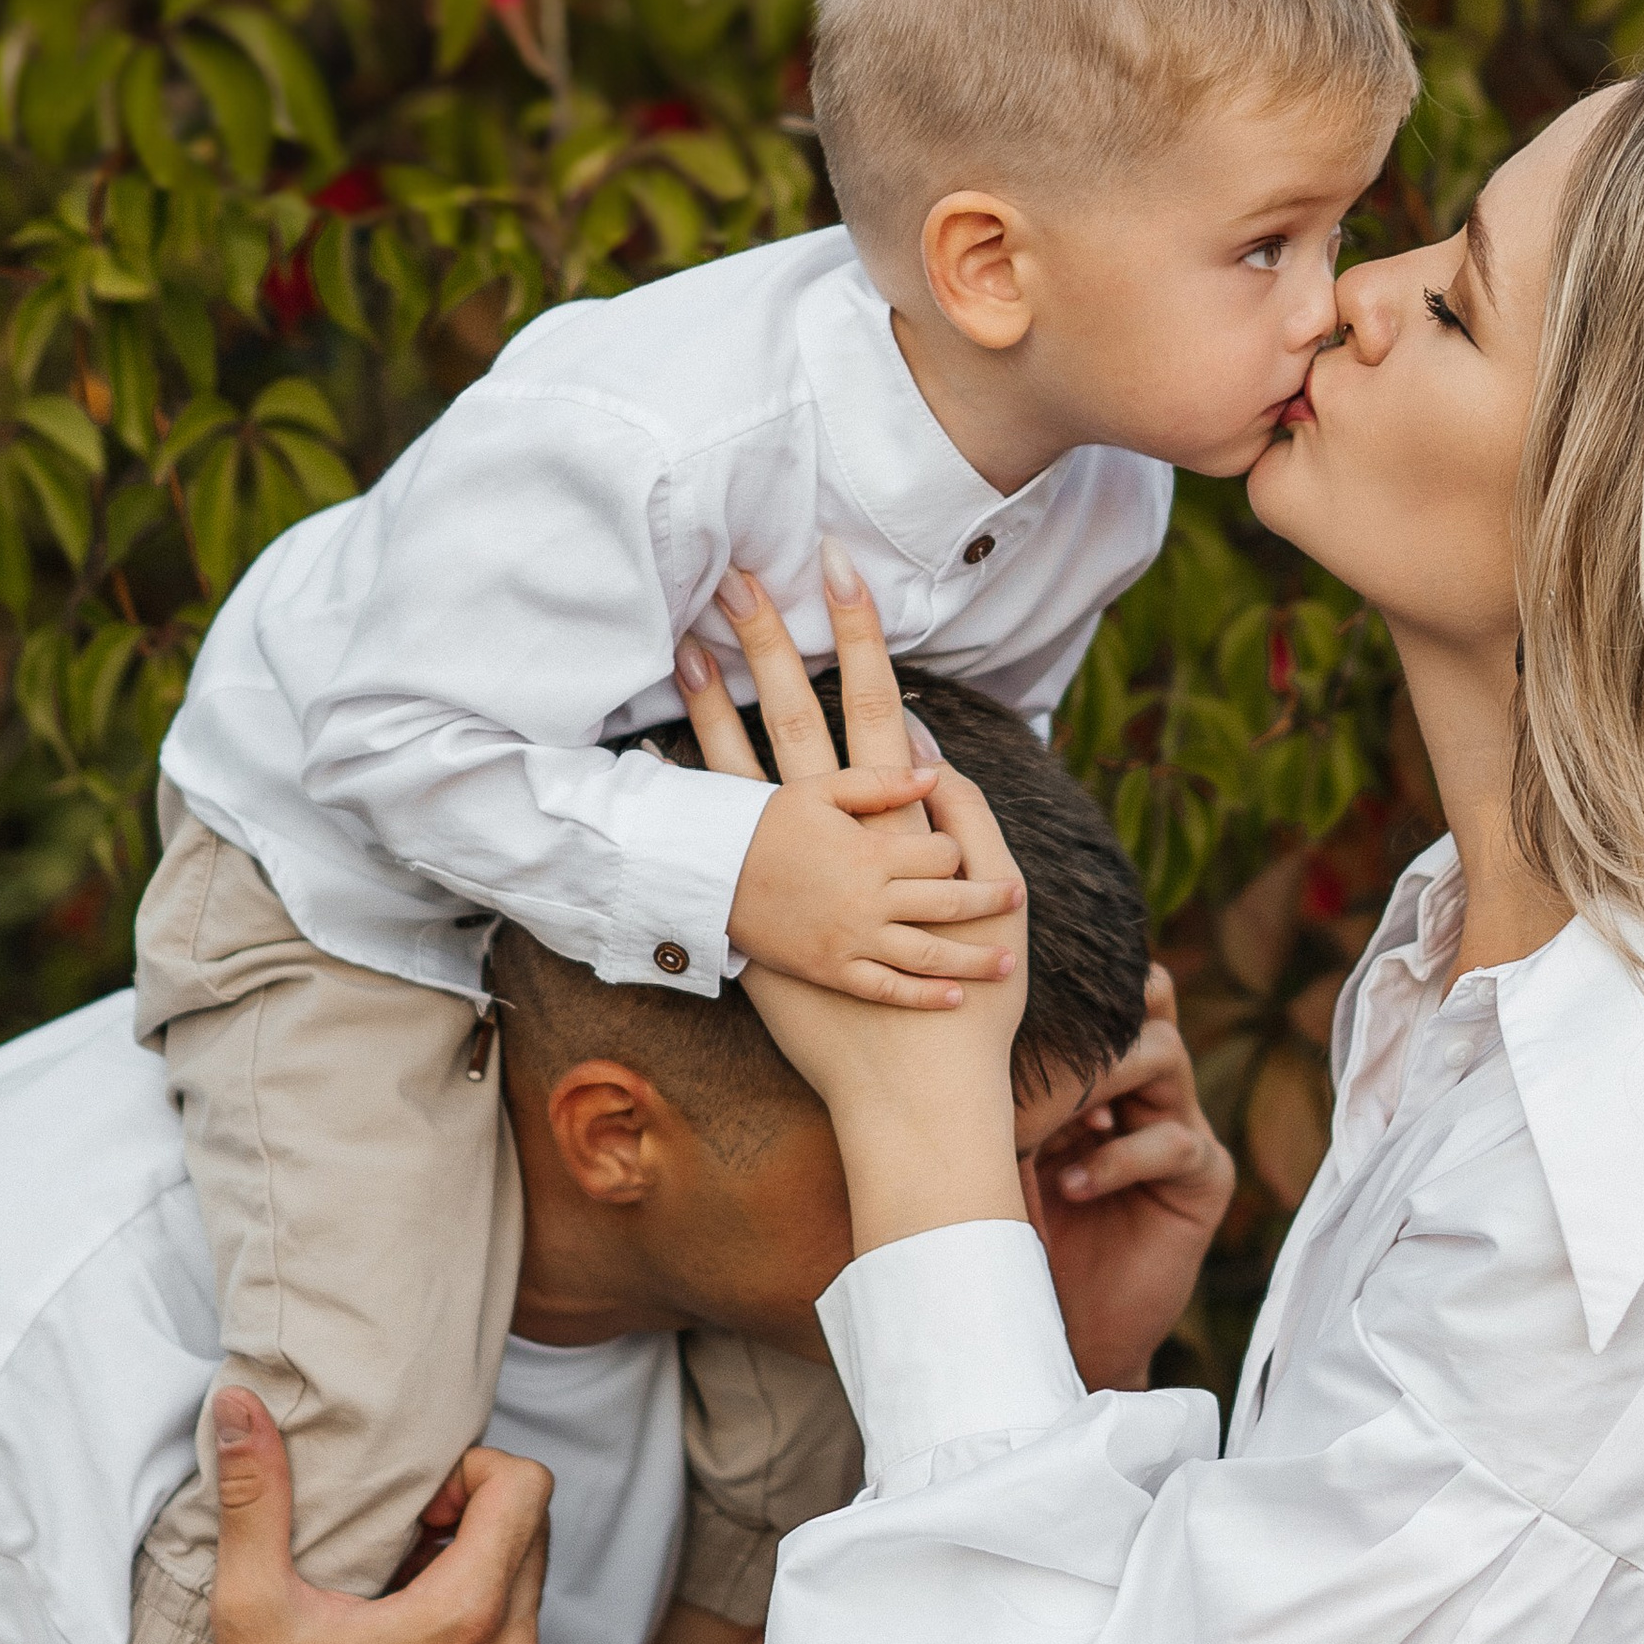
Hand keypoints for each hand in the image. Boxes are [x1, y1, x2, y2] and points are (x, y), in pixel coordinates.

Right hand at [179, 1391, 553, 1643]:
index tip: (424, 1505)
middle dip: (476, 1527)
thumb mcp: (252, 1600)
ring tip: (403, 1615)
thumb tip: (242, 1406)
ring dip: (480, 1591)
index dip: (476, 1476)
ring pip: (528, 1605)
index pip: (528, 1488)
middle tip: (405, 1553)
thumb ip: (257, 1491)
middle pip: (533, 1541)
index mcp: (465, 1618)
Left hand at [684, 585, 1031, 1248]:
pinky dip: (681, 794)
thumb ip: (966, 820)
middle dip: (771, 640)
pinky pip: (708, 839)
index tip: (837, 566)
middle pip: (796, 714)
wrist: (917, 1077)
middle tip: (740, 571)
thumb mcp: (992, 892)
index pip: (874, 702)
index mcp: (896, 821)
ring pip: (739, 767)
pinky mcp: (756, 908)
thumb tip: (936, 758)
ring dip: (709, 702)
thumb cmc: (970, 987)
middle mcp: (834, 834)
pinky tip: (650, 756)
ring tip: (678, 641)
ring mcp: (789, 871)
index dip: (858, 633)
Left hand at [1026, 968, 1234, 1390]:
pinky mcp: (1202, 1179)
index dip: (1060, 999)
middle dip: (1080, 1037)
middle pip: (1137, 1013)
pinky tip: (1074, 1186)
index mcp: (1094, 1074)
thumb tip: (942, 1040)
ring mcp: (1177, 1128)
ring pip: (1164, 1055)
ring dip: (1101, 1081)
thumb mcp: (994, 1159)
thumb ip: (993, 1100)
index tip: (1002, 1011)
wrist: (1057, 1331)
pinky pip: (1175, 1142)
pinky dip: (1119, 1158)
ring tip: (1047, 1127)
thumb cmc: (1012, 1241)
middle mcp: (1141, 1090)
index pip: (1096, 1003)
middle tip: (1024, 1074)